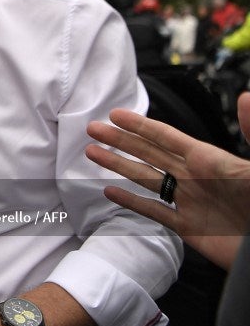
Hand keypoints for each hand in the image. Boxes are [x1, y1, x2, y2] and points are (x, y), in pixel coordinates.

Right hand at [86, 107, 249, 269]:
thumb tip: (247, 96)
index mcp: (211, 160)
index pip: (167, 137)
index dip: (141, 125)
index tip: (115, 114)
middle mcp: (197, 177)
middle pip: (150, 154)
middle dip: (120, 141)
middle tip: (92, 128)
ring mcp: (192, 202)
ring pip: (146, 180)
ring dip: (118, 165)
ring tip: (91, 153)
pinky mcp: (191, 229)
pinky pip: (155, 212)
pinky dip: (131, 202)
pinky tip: (110, 191)